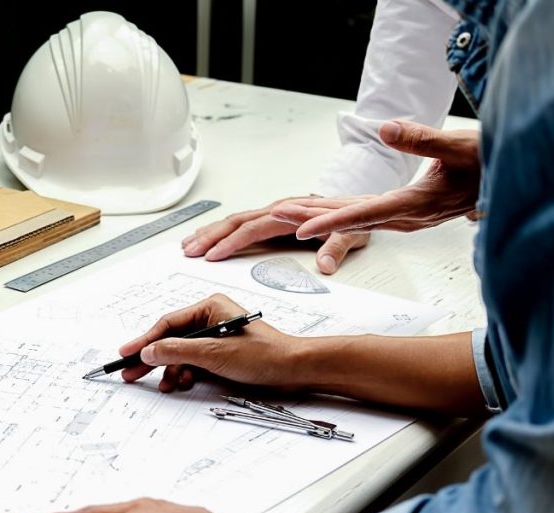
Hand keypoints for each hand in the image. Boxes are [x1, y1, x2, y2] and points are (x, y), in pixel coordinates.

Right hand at [117, 294, 302, 392]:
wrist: (293, 370)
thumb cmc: (265, 354)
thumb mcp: (215, 353)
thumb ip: (178, 351)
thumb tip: (149, 351)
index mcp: (209, 307)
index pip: (168, 324)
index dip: (145, 340)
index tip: (127, 354)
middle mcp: (210, 319)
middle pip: (170, 339)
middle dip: (152, 358)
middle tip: (131, 373)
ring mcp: (214, 337)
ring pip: (180, 353)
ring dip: (171, 370)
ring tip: (165, 385)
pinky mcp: (220, 353)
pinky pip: (193, 362)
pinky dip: (185, 374)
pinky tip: (183, 383)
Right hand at [181, 198, 369, 274]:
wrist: (365, 205)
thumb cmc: (358, 219)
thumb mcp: (354, 235)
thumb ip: (337, 247)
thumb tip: (325, 265)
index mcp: (290, 213)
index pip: (253, 228)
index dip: (231, 242)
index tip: (213, 255)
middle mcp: (278, 209)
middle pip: (235, 222)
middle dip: (209, 237)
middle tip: (189, 252)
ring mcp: (273, 213)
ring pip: (233, 221)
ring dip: (209, 233)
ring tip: (188, 245)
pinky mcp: (272, 219)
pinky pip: (240, 223)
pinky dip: (220, 231)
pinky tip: (208, 238)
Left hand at [271, 121, 481, 238]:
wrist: (501, 181)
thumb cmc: (484, 164)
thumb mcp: (458, 145)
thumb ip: (422, 139)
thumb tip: (387, 128)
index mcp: (413, 205)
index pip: (364, 214)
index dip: (329, 221)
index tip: (301, 228)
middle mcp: (402, 216)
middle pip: (348, 218)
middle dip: (309, 217)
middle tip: (275, 213)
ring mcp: (400, 216)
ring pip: (351, 217)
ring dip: (318, 216)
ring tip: (284, 212)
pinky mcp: (399, 211)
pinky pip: (360, 214)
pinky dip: (335, 213)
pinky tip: (316, 213)